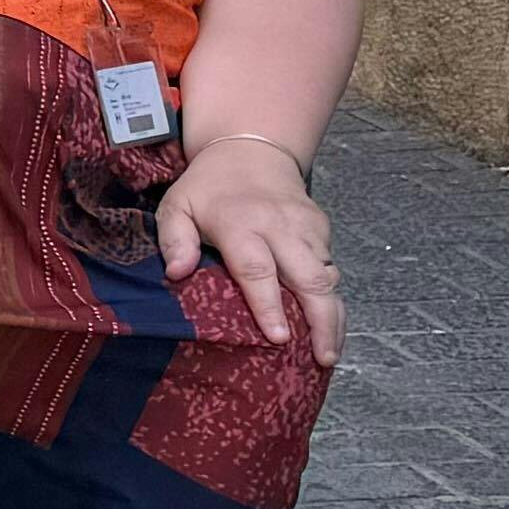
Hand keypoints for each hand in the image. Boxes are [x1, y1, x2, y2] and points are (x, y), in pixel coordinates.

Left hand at [161, 141, 342, 366]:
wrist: (251, 150)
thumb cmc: (208, 187)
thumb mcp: (177, 205)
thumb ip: (174, 239)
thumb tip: (176, 273)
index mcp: (241, 224)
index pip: (258, 269)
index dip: (269, 305)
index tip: (280, 337)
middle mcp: (280, 228)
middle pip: (309, 278)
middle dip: (321, 320)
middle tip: (323, 358)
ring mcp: (307, 228)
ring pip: (328, 277)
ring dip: (334, 316)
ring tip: (330, 353)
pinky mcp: (322, 230)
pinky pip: (332, 269)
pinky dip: (333, 298)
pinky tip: (330, 326)